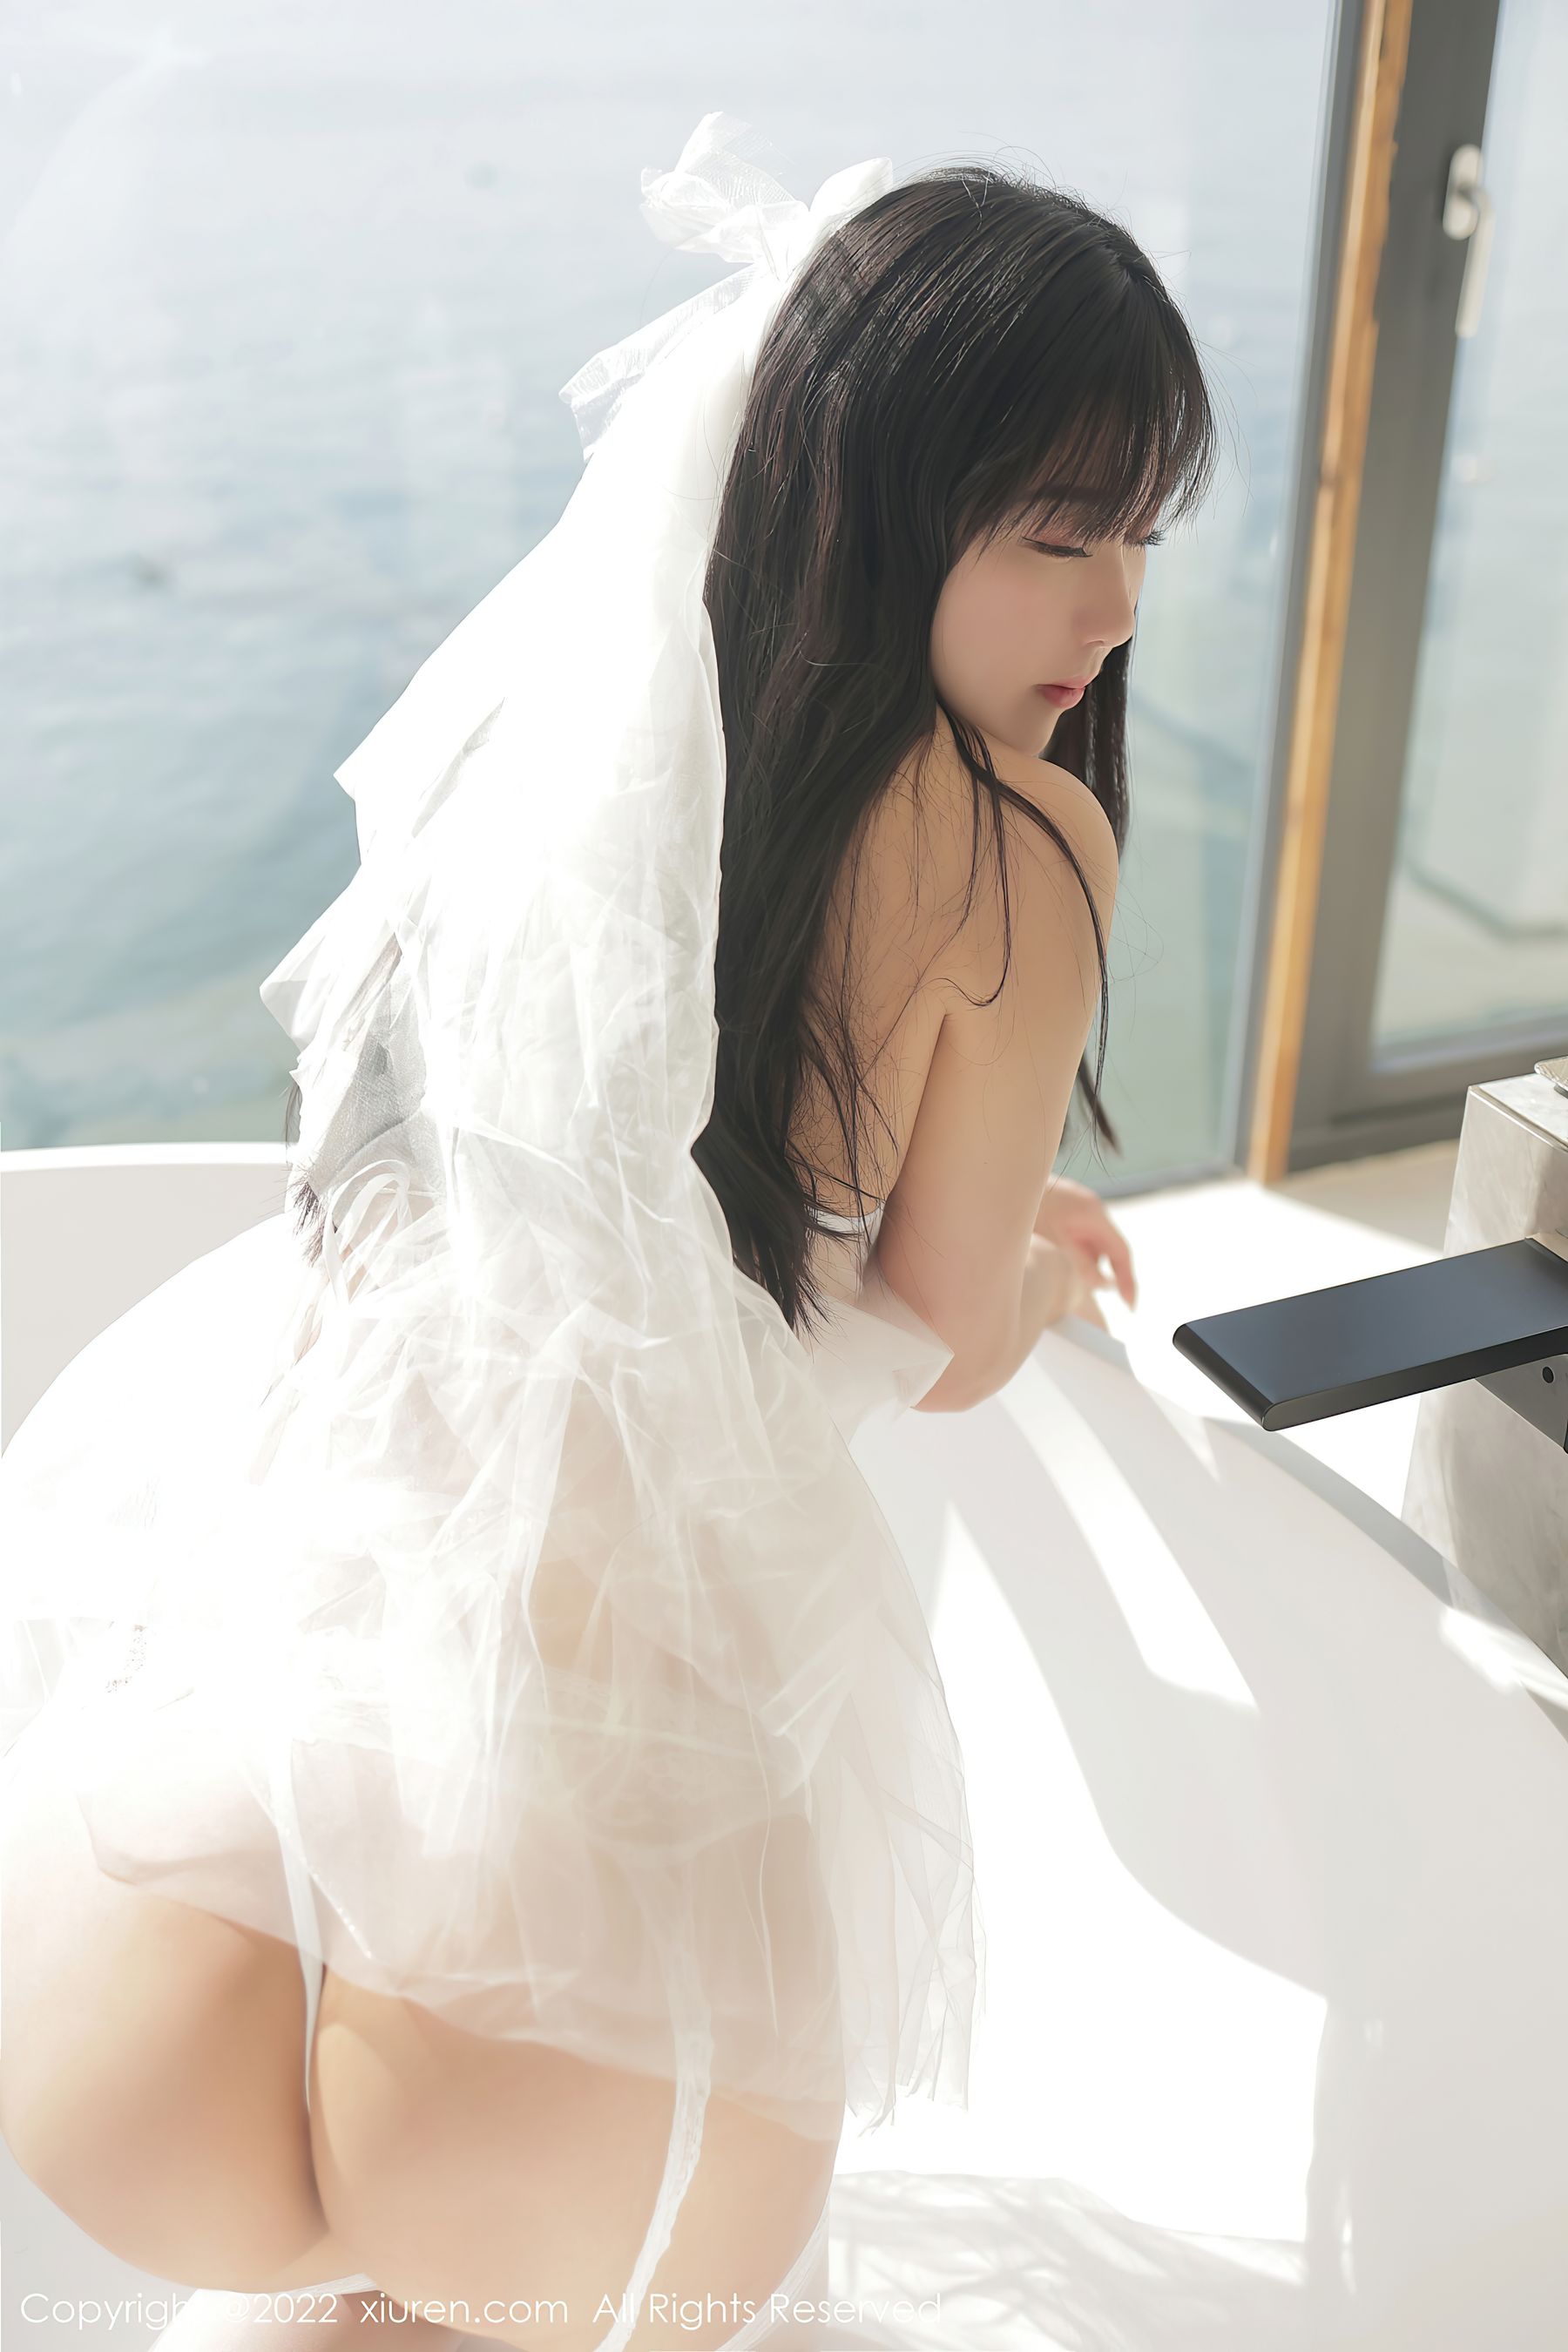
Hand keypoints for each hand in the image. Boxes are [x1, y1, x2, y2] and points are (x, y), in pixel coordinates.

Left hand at [1032, 1175, 1137, 1323]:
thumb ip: (1081, 1263)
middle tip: (1113, 1303)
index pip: (1121, 1252)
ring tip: (1077, 1286)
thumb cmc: (1030, 1207)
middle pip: (1110, 1250)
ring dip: (1090, 1267)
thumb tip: (1103, 1285)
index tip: (1129, 1303)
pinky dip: (1078, 1257)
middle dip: (1110, 1275)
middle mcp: (1093, 1211)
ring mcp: (1080, 1211)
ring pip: (1094, 1247)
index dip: (1127, 1279)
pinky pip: (1080, 1240)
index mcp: (1094, 1214)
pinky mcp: (1068, 1214)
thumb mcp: (1056, 1239)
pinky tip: (1062, 1266)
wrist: (1006, 1181)